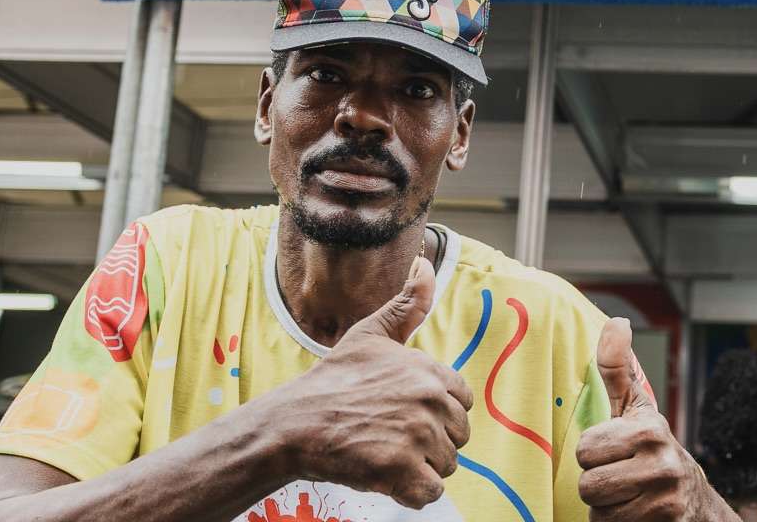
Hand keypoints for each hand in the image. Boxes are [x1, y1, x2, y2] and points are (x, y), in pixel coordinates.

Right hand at [277, 253, 473, 507]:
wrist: (294, 423)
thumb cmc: (333, 380)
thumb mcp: (371, 334)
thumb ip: (407, 305)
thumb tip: (425, 265)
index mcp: (430, 371)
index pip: (462, 401)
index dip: (437, 411)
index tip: (406, 413)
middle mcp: (430, 401)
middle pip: (457, 436)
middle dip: (431, 442)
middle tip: (391, 436)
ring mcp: (418, 436)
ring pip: (445, 465)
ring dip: (419, 467)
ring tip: (385, 452)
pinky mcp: (402, 470)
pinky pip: (430, 492)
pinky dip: (411, 492)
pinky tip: (387, 477)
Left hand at [577, 319, 735, 521]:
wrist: (692, 499)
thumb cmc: (651, 449)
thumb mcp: (634, 408)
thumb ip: (617, 368)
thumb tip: (617, 322)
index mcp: (649, 429)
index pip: (586, 448)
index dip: (592, 452)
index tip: (612, 450)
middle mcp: (662, 462)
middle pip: (589, 483)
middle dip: (597, 482)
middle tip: (618, 475)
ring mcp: (665, 497)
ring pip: (598, 509)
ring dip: (606, 506)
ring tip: (626, 493)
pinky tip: (634, 511)